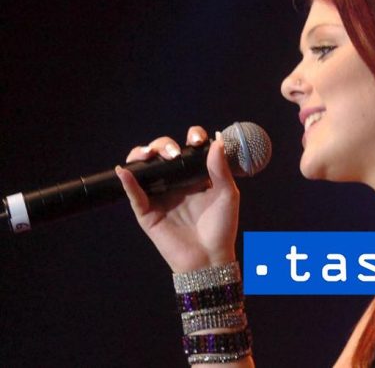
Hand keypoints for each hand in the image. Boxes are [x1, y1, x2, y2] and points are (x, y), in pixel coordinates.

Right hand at [115, 126, 239, 272]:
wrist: (210, 258)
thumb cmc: (222, 227)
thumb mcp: (227, 194)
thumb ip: (221, 168)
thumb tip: (218, 139)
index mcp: (196, 175)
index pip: (189, 148)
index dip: (191, 137)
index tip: (197, 139)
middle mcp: (176, 182)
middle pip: (163, 153)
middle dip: (164, 145)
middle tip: (174, 154)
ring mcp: (160, 195)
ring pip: (143, 169)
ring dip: (141, 155)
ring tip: (149, 155)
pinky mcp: (147, 212)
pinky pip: (134, 195)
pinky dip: (128, 182)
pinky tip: (125, 171)